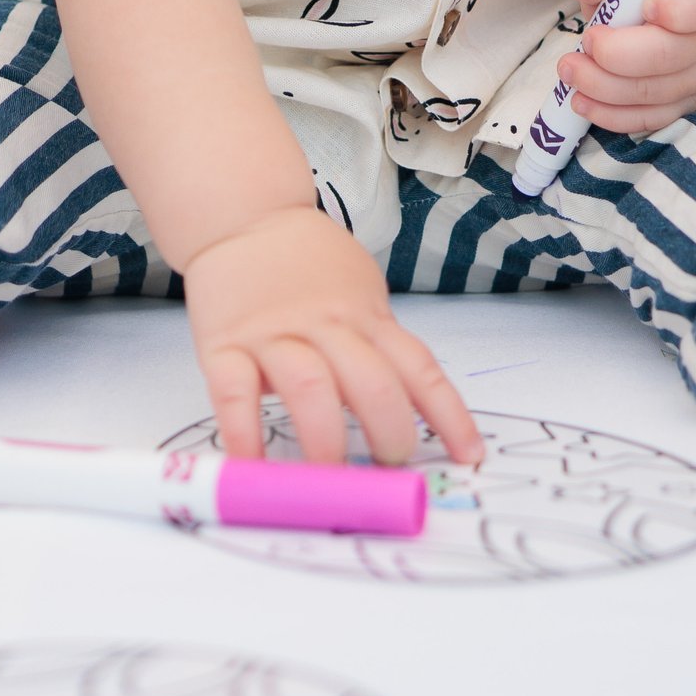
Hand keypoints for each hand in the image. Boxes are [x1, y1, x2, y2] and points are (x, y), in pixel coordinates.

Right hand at [181, 205, 481, 467]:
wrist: (243, 215)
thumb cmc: (308, 264)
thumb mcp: (359, 290)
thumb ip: (378, 342)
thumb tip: (410, 408)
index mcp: (366, 316)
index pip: (419, 369)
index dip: (449, 416)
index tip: (470, 457)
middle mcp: (328, 325)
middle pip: (372, 383)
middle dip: (389, 435)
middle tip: (389, 469)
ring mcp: (275, 334)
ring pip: (310, 389)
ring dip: (326, 441)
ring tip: (330, 480)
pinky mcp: (225, 343)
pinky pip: (235, 394)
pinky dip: (245, 434)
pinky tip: (253, 467)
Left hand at [553, 0, 695, 132]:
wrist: (666, 5)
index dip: (673, 11)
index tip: (642, 6)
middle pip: (670, 56)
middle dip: (617, 55)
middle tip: (585, 42)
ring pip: (654, 93)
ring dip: (604, 87)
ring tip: (570, 70)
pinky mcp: (683, 105)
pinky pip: (648, 119)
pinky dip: (611, 114)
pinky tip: (581, 101)